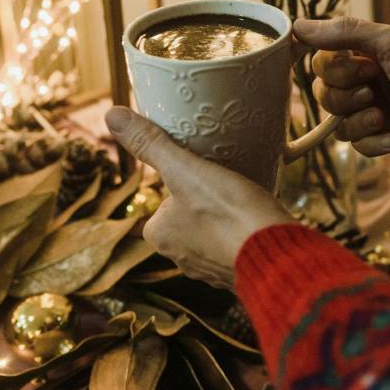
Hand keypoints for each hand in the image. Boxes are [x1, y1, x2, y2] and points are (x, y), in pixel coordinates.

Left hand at [105, 106, 293, 289]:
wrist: (277, 255)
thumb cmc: (228, 213)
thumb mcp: (186, 170)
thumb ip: (151, 144)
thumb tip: (113, 115)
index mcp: (160, 234)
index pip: (166, 197)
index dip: (188, 180)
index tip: (207, 171)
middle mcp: (180, 258)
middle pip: (190, 214)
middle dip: (208, 201)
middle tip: (230, 184)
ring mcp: (210, 270)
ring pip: (214, 233)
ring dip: (228, 220)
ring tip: (246, 202)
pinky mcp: (239, 274)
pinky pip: (236, 247)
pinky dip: (244, 235)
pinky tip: (259, 222)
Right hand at [295, 17, 389, 168]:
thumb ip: (346, 32)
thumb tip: (297, 25)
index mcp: (369, 54)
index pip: (322, 59)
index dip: (331, 68)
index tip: (358, 67)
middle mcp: (367, 80)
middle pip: (323, 92)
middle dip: (344, 95)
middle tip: (373, 90)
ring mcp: (374, 110)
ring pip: (336, 122)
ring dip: (358, 120)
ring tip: (383, 117)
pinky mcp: (383, 137)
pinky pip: (355, 145)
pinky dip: (372, 141)